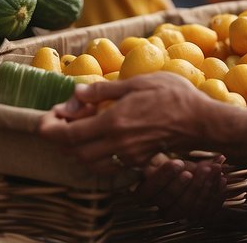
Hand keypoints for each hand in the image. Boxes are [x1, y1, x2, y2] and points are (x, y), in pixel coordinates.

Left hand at [38, 73, 211, 170]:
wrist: (202, 122)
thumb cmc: (173, 96)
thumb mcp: (137, 83)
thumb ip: (104, 90)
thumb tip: (76, 93)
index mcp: (114, 122)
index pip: (70, 134)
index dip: (51, 129)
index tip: (43, 119)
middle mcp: (118, 144)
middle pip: (75, 153)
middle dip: (59, 140)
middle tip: (55, 123)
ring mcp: (128, 155)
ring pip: (90, 162)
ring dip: (75, 149)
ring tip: (74, 129)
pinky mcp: (138, 160)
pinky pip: (107, 163)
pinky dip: (94, 155)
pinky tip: (97, 137)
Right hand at [134, 153, 228, 222]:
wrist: (185, 182)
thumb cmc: (174, 169)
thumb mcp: (169, 161)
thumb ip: (177, 159)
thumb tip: (191, 157)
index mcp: (145, 192)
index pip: (150, 189)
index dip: (164, 177)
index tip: (178, 163)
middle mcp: (159, 207)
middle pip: (170, 199)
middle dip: (188, 182)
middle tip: (203, 168)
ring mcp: (176, 215)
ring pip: (188, 206)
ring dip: (204, 187)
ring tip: (215, 170)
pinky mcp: (193, 218)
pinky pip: (204, 211)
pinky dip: (214, 195)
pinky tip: (221, 181)